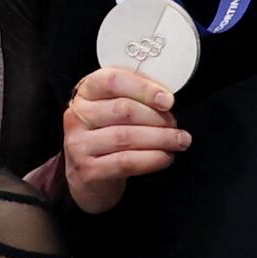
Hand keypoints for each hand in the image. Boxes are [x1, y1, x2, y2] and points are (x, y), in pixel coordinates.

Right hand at [59, 66, 190, 212]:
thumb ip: (135, 97)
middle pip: (122, 110)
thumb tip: (166, 97)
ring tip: (179, 141)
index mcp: (86, 92)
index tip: (167, 100)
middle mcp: (77, 116)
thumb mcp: (115, 111)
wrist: (88, 177)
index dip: (143, 89)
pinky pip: (126, 162)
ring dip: (160, 139)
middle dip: (157, 118)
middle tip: (175, 125)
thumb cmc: (107, 137)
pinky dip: (152, 158)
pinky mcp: (87, 170)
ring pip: (125, 137)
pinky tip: (166, 157)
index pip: (111, 80)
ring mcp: (78, 144)